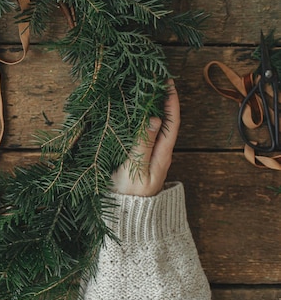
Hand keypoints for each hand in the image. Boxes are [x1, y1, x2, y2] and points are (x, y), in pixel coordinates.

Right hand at [111, 80, 179, 196]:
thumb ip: (143, 144)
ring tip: (143, 91)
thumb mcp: (136, 168)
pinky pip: (143, 134)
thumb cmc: (130, 196)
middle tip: (153, 80)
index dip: (171, 101)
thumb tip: (156, 118)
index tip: (167, 82)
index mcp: (162, 154)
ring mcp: (150, 156)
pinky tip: (131, 113)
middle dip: (162, 100)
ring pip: (155, 126)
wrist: (126, 219)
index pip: (172, 122)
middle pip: (166, 121)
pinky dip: (139, 120)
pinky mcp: (139, 159)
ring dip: (151, 108)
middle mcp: (159, 153)